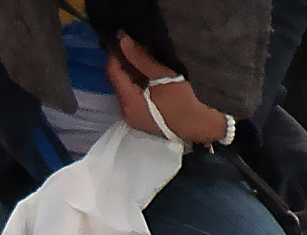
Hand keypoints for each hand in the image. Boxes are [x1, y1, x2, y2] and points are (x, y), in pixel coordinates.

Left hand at [106, 34, 228, 143]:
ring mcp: (130, 116)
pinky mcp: (137, 117)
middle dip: (123, 61)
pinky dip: (134, 82)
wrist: (193, 126)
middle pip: (117, 80)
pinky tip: (144, 72)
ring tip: (139, 54)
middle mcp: (124, 111)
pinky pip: (130, 95)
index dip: (115, 54)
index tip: (122, 37)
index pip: (113, 72)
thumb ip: (141, 58)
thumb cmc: (180, 101)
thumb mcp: (162, 75)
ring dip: (129, 71)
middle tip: (132, 43)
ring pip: (124, 87)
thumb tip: (123, 41)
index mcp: (128, 102)